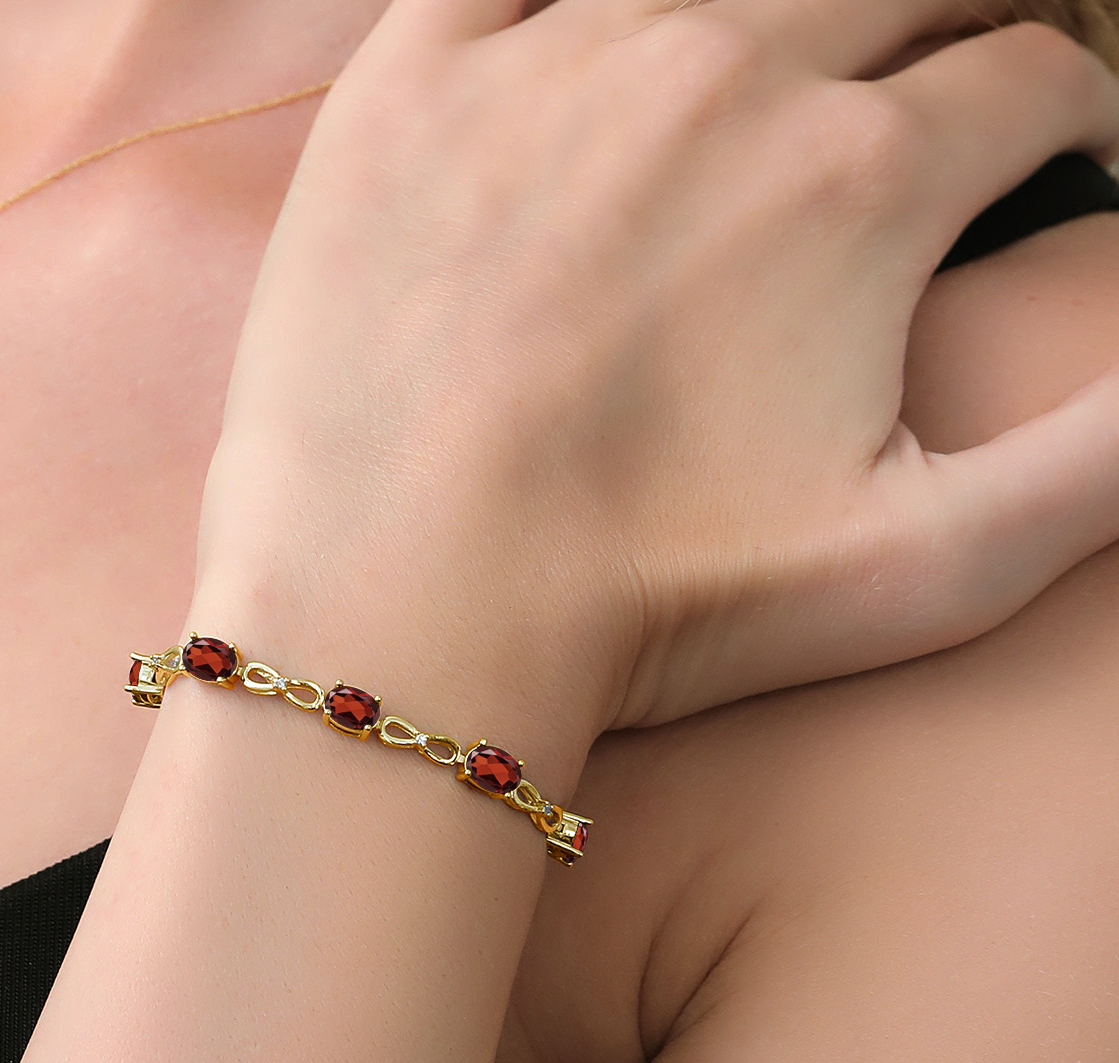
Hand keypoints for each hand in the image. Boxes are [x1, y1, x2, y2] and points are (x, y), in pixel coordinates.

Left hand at [194, 0, 1118, 742]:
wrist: (398, 618)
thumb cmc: (651, 612)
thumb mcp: (927, 569)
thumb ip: (1103, 459)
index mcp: (860, 179)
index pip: (1027, 80)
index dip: (1062, 113)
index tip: (1046, 151)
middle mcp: (718, 75)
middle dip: (960, 13)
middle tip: (946, 68)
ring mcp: (548, 63)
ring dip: (793, 2)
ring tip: (796, 58)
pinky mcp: (405, 84)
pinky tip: (607, 49)